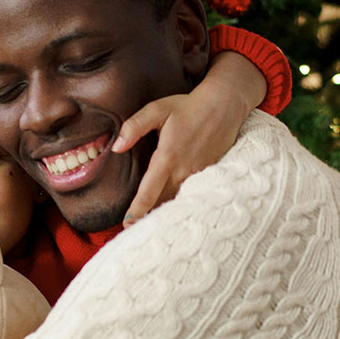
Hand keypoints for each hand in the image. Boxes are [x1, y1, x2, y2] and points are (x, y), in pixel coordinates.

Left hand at [112, 51, 266, 225]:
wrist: (224, 106)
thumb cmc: (187, 107)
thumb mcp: (157, 109)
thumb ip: (134, 127)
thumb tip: (116, 147)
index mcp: (167, 157)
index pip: (149, 192)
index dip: (137, 210)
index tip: (127, 224)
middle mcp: (183, 170)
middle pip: (162, 203)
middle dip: (147, 218)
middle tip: (132, 231)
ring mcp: (197, 175)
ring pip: (176, 201)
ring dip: (163, 214)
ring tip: (148, 227)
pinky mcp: (207, 175)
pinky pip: (189, 194)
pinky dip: (178, 204)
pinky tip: (170, 213)